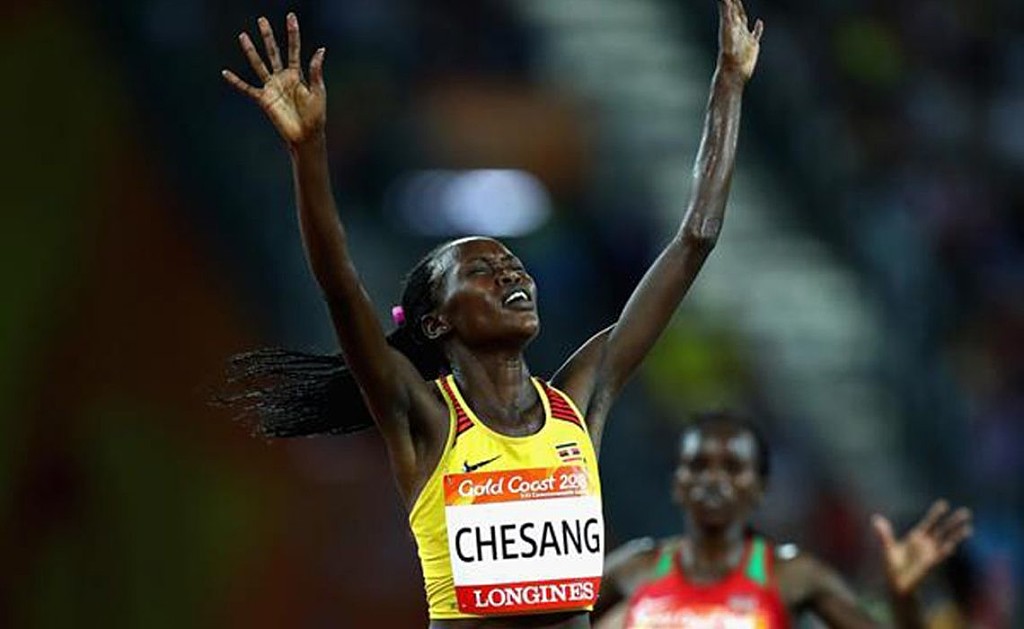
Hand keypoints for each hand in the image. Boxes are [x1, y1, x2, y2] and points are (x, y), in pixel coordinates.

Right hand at [222, 13, 325, 145]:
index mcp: (297, 74)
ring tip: (243, 36)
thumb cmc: (316, 115)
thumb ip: (315, 71)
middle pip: (273, 52)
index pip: (293, 49)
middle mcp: (282, 77)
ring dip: (251, 51)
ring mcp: (272, 87)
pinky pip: (247, 89)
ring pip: (259, 64)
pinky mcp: (264, 100)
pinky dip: (236, 82)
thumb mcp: (318, 91)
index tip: (291, 17)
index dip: (292, 33)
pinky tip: (225, 73)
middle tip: (262, 20)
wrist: (306, 134)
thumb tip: (321, 49)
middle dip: (268, 36)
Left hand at [717, 0, 762, 81]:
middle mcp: (737, 29)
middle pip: (735, 11)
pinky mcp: (752, 46)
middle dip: (735, 2)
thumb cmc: (728, 54)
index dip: (729, 0)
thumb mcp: (727, 29)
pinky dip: (758, 28)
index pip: (729, 7)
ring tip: (740, 4)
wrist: (733, 72)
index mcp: (731, 25)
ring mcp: (744, 37)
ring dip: (742, 12)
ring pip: (744, 21)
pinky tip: (759, 22)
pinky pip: (756, 34)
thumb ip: (726, 13)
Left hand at [871, 500, 972, 596]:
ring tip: (969, 528)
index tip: (944, 503)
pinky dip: (944, 551)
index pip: (929, 523)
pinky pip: (939, 556)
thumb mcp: (888, 547)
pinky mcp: (929, 564)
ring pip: (946, 542)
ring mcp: (930, 554)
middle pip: (942, 530)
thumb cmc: (893, 567)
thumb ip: (884, 534)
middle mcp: (926, 545)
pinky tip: (951, 546)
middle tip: (966, 512)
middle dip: (953, 522)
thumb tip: (876, 519)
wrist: (896, 584)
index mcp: (916, 538)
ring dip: (957, 535)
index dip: (936, 514)